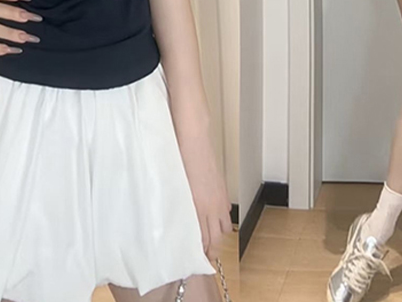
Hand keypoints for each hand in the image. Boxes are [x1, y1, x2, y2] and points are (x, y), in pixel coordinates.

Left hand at [179, 133, 232, 260]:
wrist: (193, 140)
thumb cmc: (180, 159)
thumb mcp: (176, 187)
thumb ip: (179, 207)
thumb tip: (178, 222)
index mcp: (198, 207)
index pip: (204, 240)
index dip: (202, 253)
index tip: (198, 262)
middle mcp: (211, 205)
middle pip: (216, 237)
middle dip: (212, 250)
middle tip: (206, 258)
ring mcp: (218, 197)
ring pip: (224, 225)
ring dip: (218, 234)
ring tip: (211, 240)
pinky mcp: (222, 189)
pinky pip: (226, 211)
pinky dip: (222, 218)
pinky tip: (216, 218)